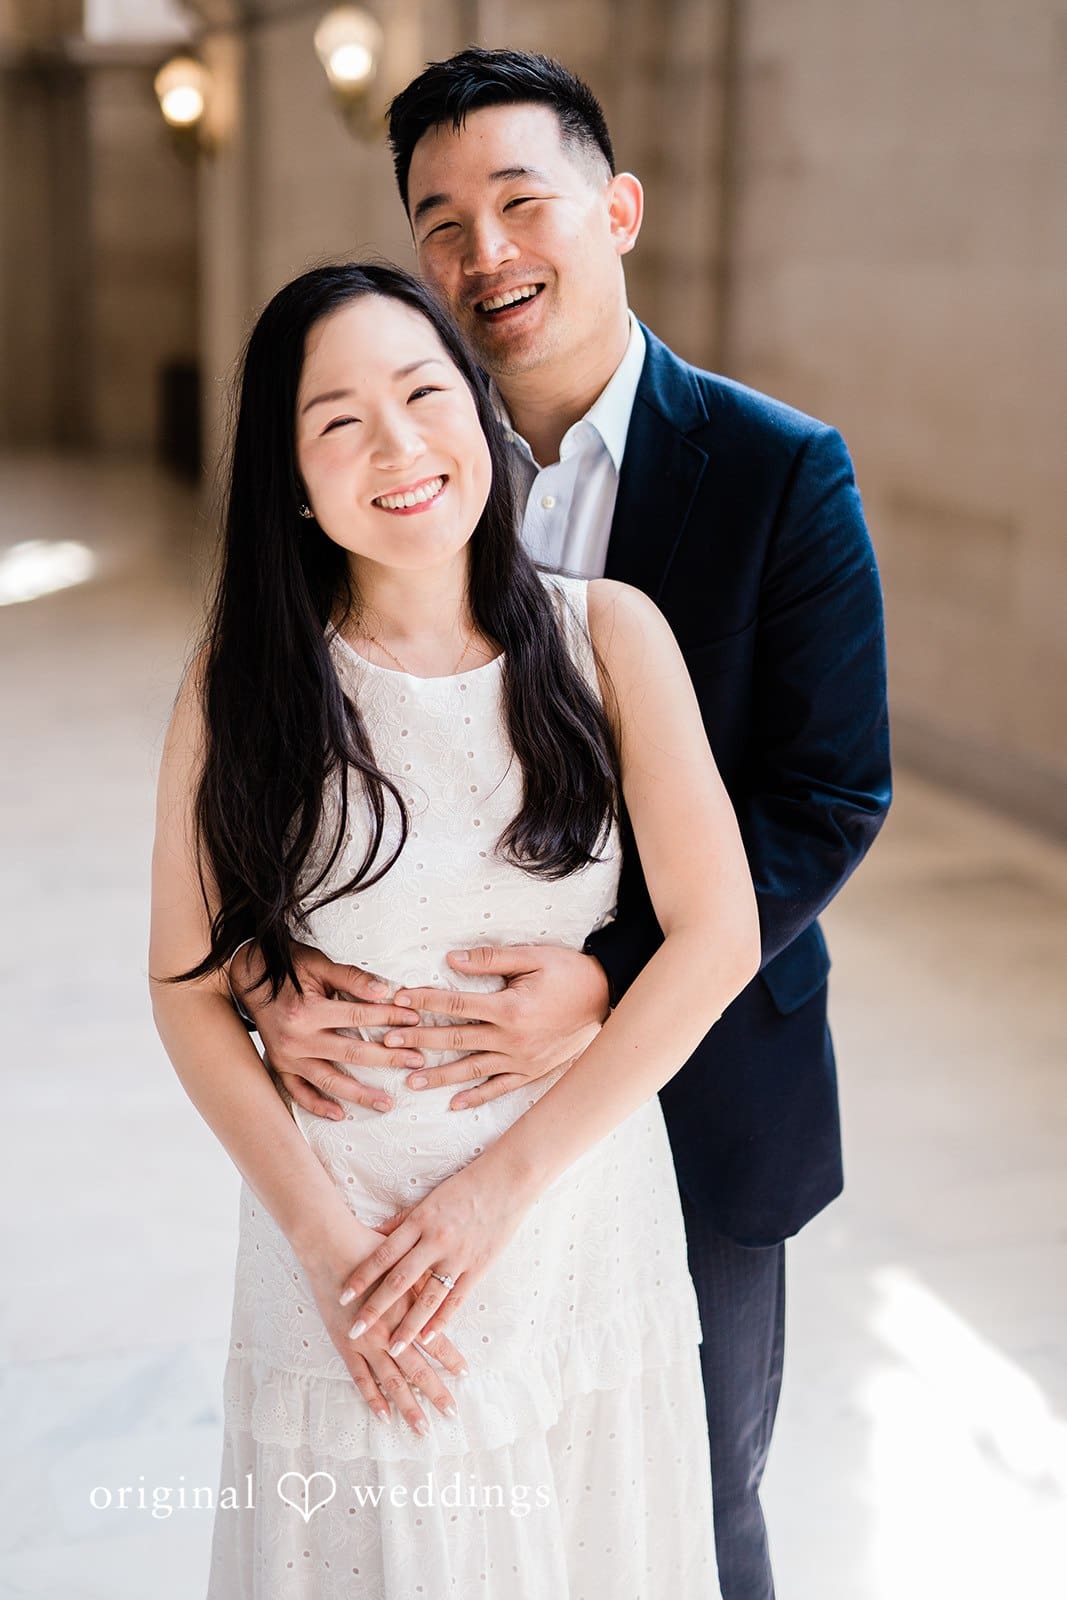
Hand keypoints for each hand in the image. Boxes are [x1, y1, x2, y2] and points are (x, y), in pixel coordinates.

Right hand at [233, 941, 423, 1118]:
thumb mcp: (319, 964)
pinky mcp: (279, 1066)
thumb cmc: (289, 968)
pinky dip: (317, 1106)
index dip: (389, 1018)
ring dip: (359, 1094)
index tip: (414, 1019)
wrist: (247, 977)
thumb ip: (351, 977)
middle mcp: (295, 1039)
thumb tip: (384, 991)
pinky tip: (340, 1114)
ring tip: (387, 1103)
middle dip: (388, 1058)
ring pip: (329, 1080)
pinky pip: (298, 1093)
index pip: (358, 1017)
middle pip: (351, 1053)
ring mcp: (286, 1057)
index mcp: (307, 1010)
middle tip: (416, 1061)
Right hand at [301, 1218, 467, 1435]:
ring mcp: (366, 1341)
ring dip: (408, 1405)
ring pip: (392, 1382)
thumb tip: (444, 1289)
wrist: (331, 1244)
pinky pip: (361, 1378)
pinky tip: (385, 1416)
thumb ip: (423, 1281)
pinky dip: (373, 1398)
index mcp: (408, 1308)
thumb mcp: (405, 1260)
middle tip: (451, 1413)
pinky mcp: (345, 1344)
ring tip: (422, 1427)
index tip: (466, 1373)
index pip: (436, 1341)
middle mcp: (390, 1330)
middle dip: (436, 1392)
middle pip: (418, 1369)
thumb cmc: (370, 1245)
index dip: (451, 1358)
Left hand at [336, 1154, 537, 1351]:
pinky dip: (441, 1321)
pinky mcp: (477, 1267)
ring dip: (408, 1326)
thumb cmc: (464, 1187)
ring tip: (392, 1349)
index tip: (343, 1296)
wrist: (507, 1180)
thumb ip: (402, 1222)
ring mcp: (457, 1256)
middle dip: (376, 1307)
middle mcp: (436, 1241)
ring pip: (427, 1298)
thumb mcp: (428, 1200)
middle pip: (400, 1280)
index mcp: (420, 1221)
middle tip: (356, 1330)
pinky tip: (427, 1338)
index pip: (384, 1254)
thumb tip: (374, 1237)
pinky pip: (456, 1300)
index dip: (362, 1276)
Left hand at [382, 943, 609, 1109]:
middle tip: (387, 1041)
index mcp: (509, 1008)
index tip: (399, 1000)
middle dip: (419, 1040)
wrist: (606, 996)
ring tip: (410, 1080)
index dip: (425, 1001)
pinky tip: (454, 1104)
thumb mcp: (532, 956)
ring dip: (439, 1076)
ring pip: (472, 1069)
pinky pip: (499, 1088)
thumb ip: (491, 960)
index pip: (456, 1005)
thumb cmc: (568, 972)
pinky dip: (476, 1097)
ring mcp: (521, 1060)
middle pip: (456, 1040)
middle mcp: (511, 1039)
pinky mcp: (531, 1071)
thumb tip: (452, 960)